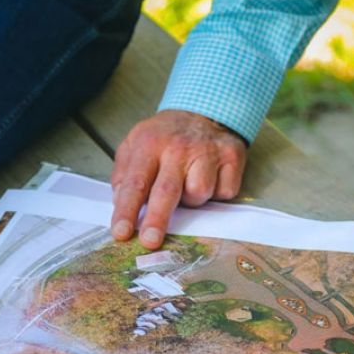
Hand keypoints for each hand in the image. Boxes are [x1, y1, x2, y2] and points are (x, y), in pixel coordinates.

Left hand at [110, 110, 246, 248]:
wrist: (204, 111)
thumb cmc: (165, 137)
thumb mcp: (135, 145)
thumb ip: (124, 174)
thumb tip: (120, 203)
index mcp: (149, 143)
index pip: (136, 182)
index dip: (127, 210)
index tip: (122, 232)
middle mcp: (179, 147)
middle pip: (167, 191)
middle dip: (157, 219)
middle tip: (150, 241)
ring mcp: (208, 151)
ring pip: (198, 194)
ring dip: (192, 199)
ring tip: (188, 183)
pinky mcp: (232, 157)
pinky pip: (223, 192)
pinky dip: (216, 192)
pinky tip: (210, 176)